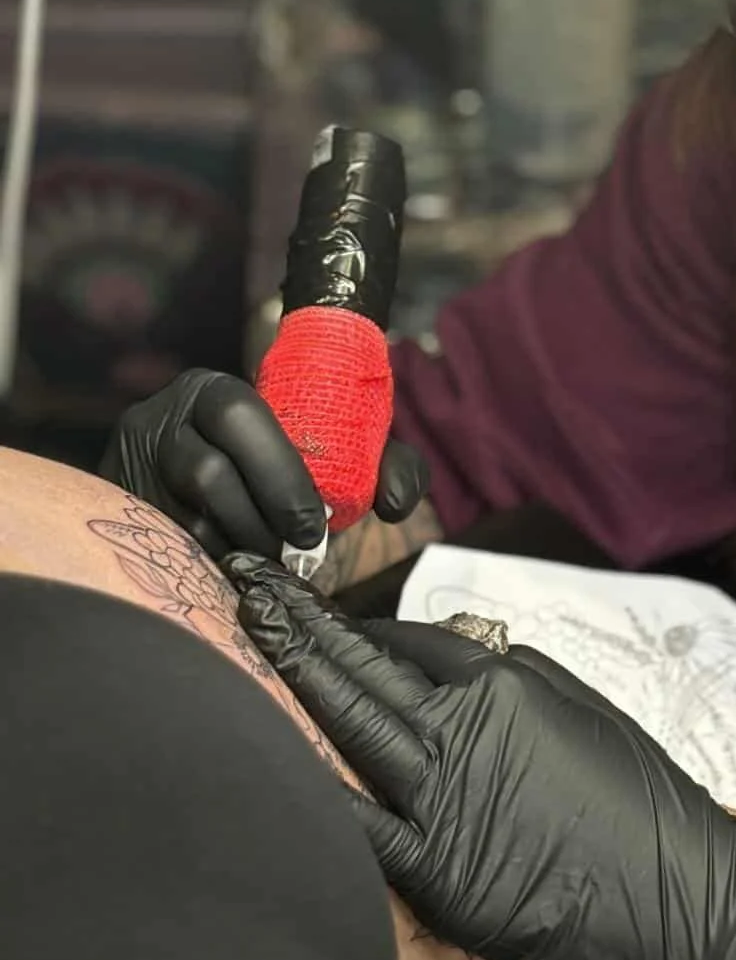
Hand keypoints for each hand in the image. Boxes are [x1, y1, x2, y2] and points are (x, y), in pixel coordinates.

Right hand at [102, 370, 428, 560]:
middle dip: (260, 518)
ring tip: (266, 562)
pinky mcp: (117, 509)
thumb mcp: (332, 454)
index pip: (241, 416)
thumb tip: (395, 502)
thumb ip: (382, 466)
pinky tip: (231, 570)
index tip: (314, 524)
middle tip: (295, 552)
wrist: (208, 494)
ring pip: (184, 516)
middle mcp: (160, 417)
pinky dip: (205, 563)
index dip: (281, 474)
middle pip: (206, 471)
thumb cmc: (282, 471)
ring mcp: (129, 464)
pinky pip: (161, 545)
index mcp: (213, 390)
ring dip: (235, 548)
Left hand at [226, 554, 735, 959]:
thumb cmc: (646, 803)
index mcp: (505, 684)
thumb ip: (518, 675)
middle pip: (364, 664)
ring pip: (349, 722)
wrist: (685, 899)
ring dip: (294, 672)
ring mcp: (444, 799)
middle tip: (251, 582)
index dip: (361, 624)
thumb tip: (463, 654)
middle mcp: (464, 729)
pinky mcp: (437, 869)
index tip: (322, 609)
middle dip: (301, 622)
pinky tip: (271, 752)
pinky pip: (359, 822)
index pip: (413, 640)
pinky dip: (315, 786)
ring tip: (250, 628)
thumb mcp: (588, 711)